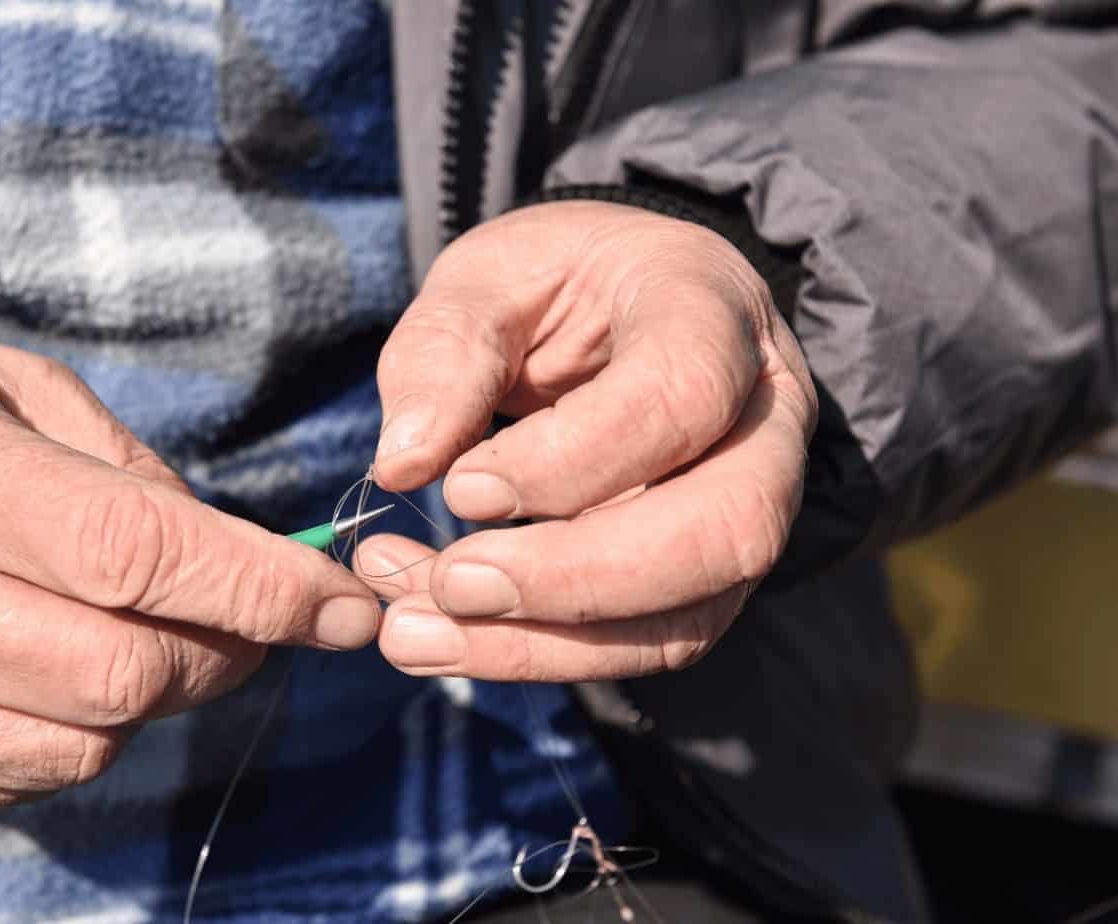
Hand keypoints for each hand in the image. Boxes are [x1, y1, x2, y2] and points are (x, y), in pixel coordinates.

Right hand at [0, 333, 378, 809]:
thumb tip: (255, 574)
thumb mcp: (29, 391)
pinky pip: (29, 777)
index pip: (133, 555)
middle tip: (256, 617)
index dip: (262, 588)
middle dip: (226, 651)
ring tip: (147, 631)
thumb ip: (142, 481)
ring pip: (89, 742)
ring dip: (159, 696)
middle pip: (124, 672)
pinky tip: (66, 668)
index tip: (346, 606)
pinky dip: (87, 731)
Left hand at [362, 200, 815, 680]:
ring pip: (692, 607)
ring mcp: (753, 502)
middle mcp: (762, 416)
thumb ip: (446, 354)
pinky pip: (652, 642)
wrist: (615, 310)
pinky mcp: (711, 572)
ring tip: (411, 633)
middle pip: (724, 525)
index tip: (461, 490)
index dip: (574, 459)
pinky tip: (445, 641)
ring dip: (547, 641)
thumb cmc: (555, 283)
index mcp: (711, 309)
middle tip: (450, 583)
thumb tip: (405, 465)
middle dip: (576, 576)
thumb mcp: (488, 278)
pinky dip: (544, 656)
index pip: (681, 394)